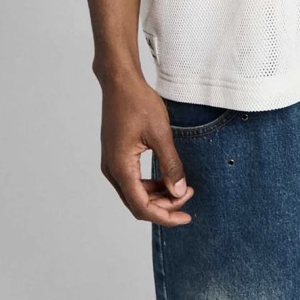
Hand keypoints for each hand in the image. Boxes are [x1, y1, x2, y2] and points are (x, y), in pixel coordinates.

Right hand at [97, 72, 194, 226]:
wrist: (119, 81)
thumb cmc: (138, 102)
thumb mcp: (160, 134)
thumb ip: (171, 165)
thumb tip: (179, 191)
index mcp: (121, 167)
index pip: (142, 206)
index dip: (165, 216)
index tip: (186, 217)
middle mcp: (112, 170)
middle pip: (137, 203)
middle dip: (164, 206)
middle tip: (188, 197)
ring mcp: (112, 163)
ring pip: (134, 192)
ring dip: (157, 195)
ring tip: (181, 187)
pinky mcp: (115, 155)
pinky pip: (132, 180)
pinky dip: (149, 184)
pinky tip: (166, 177)